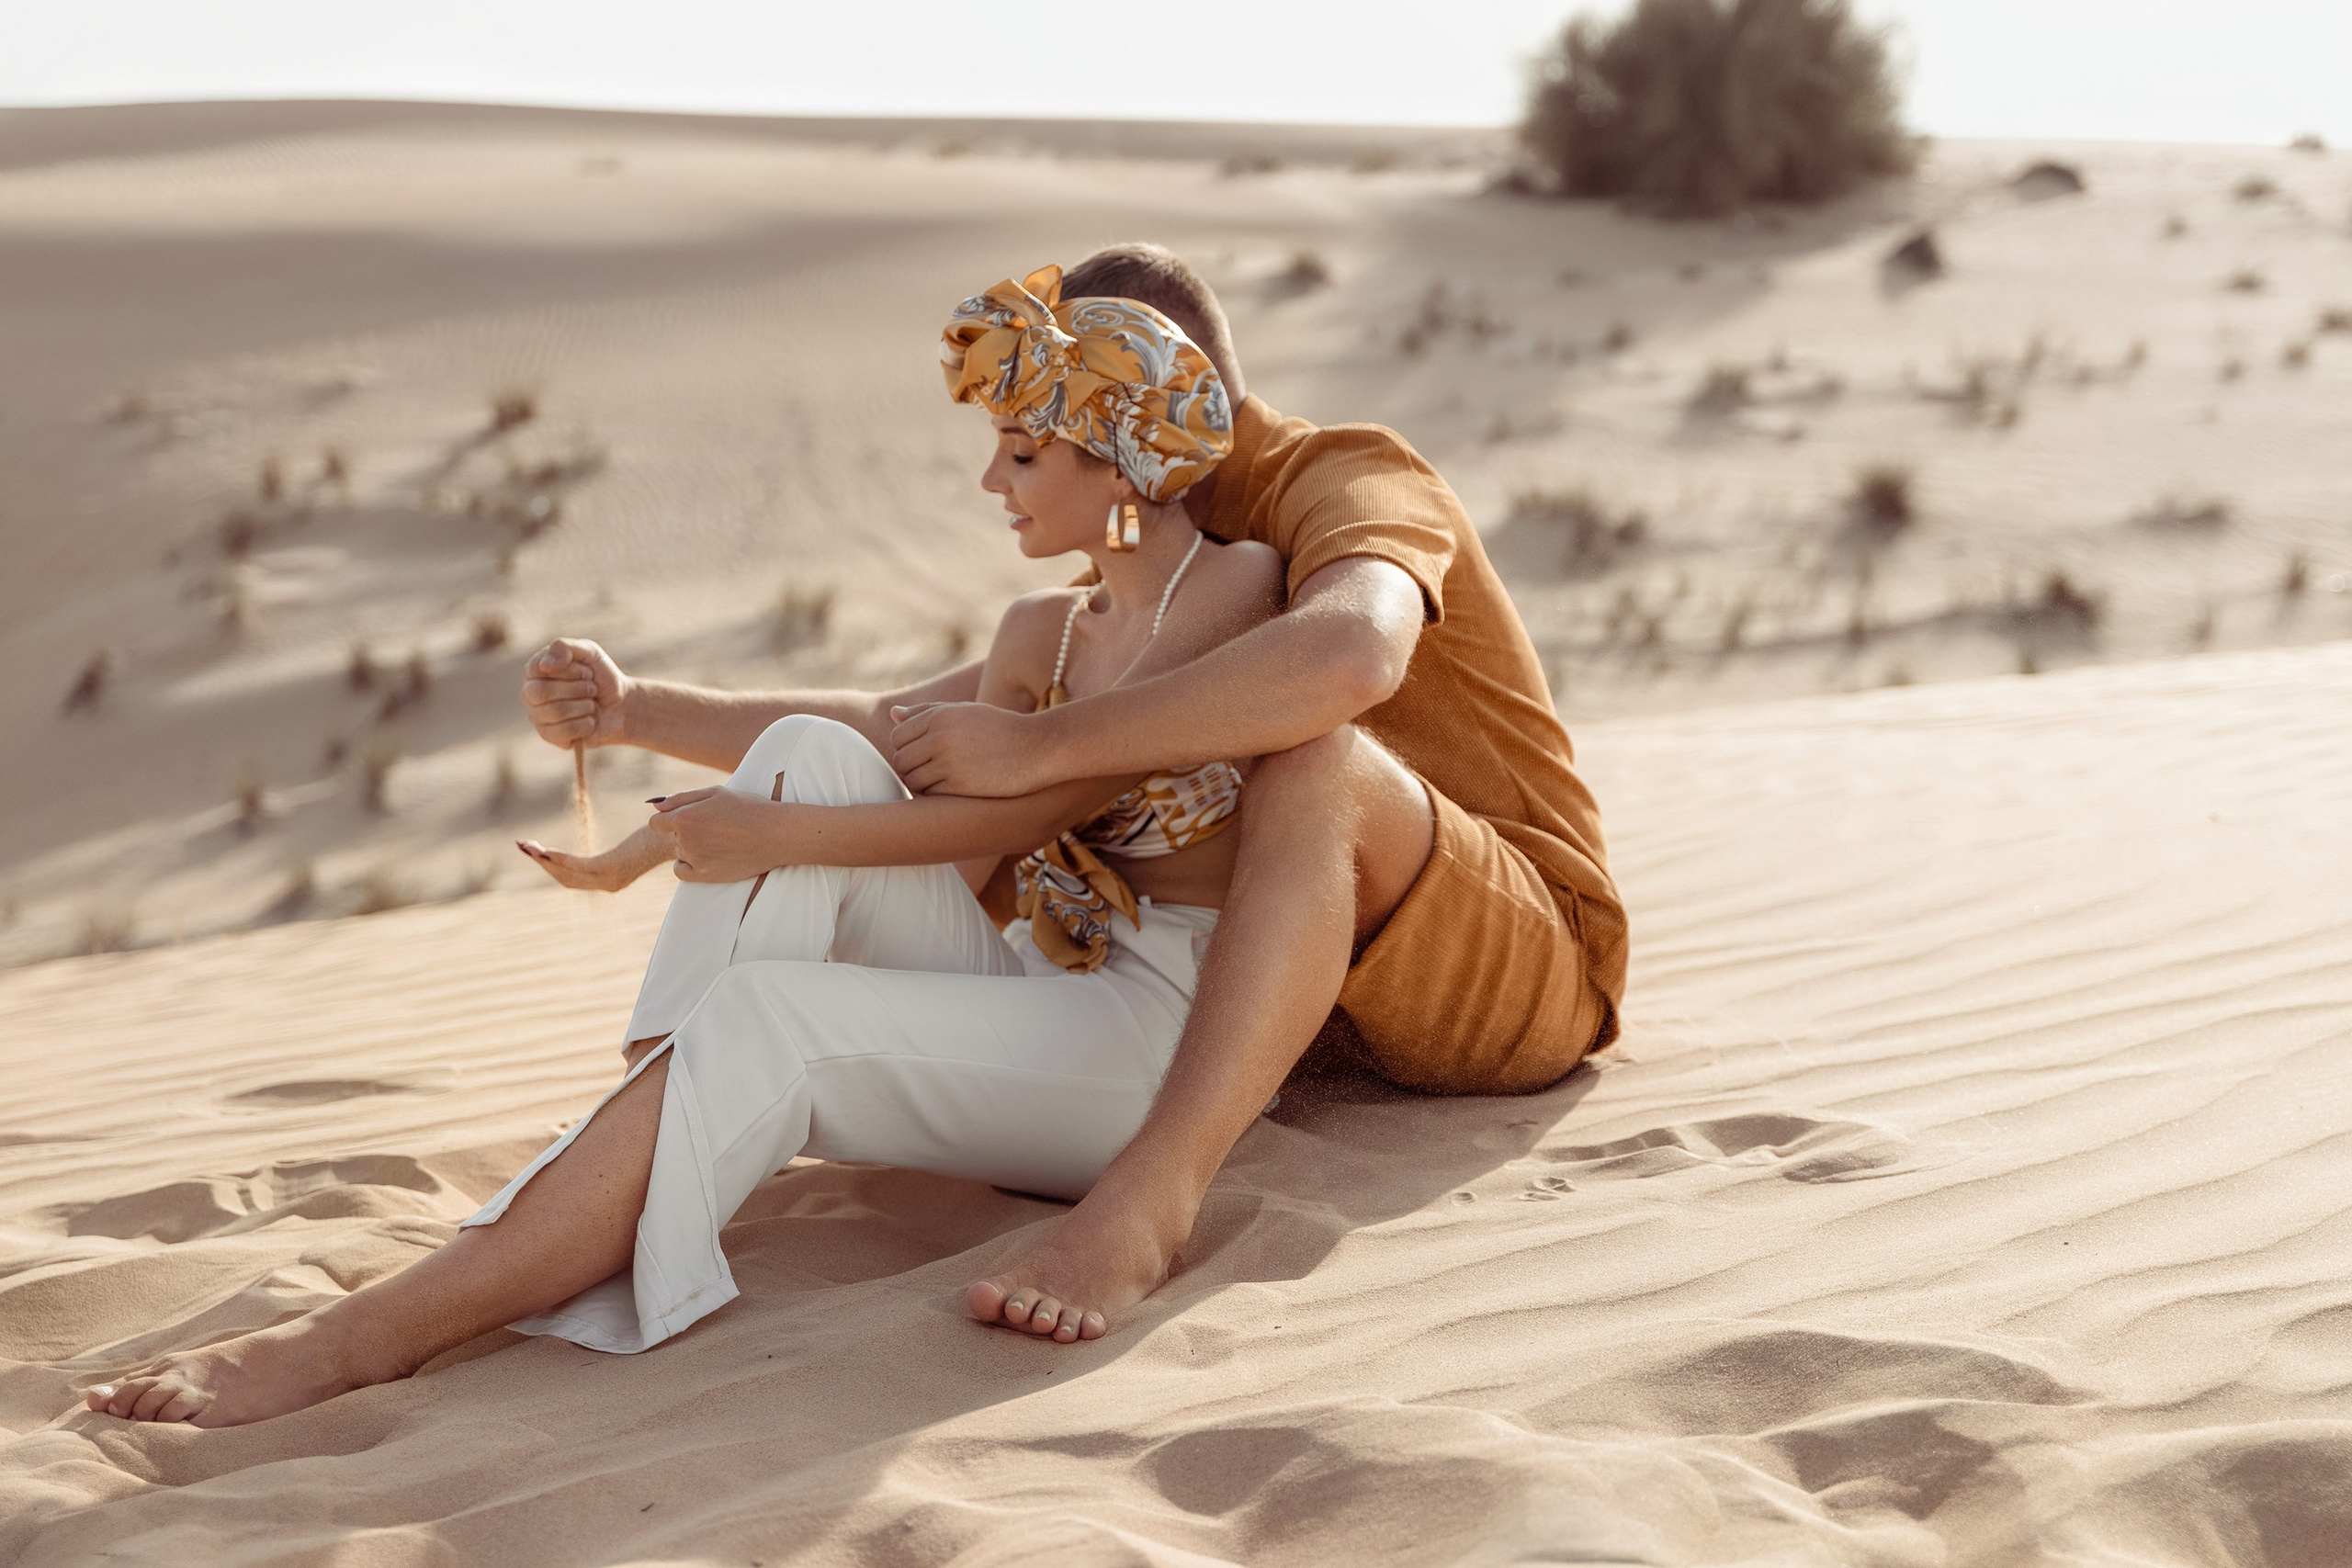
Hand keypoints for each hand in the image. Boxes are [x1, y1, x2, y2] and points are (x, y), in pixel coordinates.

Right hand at [521, 638, 630, 749]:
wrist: (622, 705)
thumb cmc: (602, 677)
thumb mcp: (589, 652)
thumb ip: (564, 647)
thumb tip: (545, 666)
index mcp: (535, 670)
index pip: (539, 669)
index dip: (570, 671)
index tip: (588, 672)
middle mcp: (531, 693)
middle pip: (541, 692)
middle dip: (577, 689)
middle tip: (593, 689)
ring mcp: (538, 717)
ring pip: (555, 712)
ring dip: (585, 706)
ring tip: (592, 704)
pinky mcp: (550, 737)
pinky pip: (564, 732)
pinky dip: (586, 724)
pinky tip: (590, 721)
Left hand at [645, 787, 790, 882]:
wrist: (774, 834)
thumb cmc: (747, 808)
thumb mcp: (715, 793)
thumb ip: (681, 798)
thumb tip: (656, 808)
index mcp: (684, 817)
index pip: (656, 823)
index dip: (669, 820)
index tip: (684, 820)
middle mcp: (685, 840)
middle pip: (673, 837)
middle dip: (687, 832)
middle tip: (715, 828)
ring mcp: (694, 859)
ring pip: (680, 853)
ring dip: (692, 848)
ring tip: (720, 841)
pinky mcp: (704, 876)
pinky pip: (681, 872)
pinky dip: (690, 865)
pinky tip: (709, 857)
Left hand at [889, 701, 1051, 796]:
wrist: (1038, 748)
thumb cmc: (1000, 728)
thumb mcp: (965, 711)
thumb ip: (927, 711)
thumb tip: (893, 714)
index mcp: (939, 716)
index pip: (897, 737)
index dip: (906, 748)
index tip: (923, 755)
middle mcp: (940, 737)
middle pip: (900, 760)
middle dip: (910, 768)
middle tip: (930, 772)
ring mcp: (949, 762)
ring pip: (912, 780)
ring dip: (921, 784)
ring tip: (941, 782)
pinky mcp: (960, 785)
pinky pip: (929, 795)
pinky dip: (935, 796)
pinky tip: (952, 790)